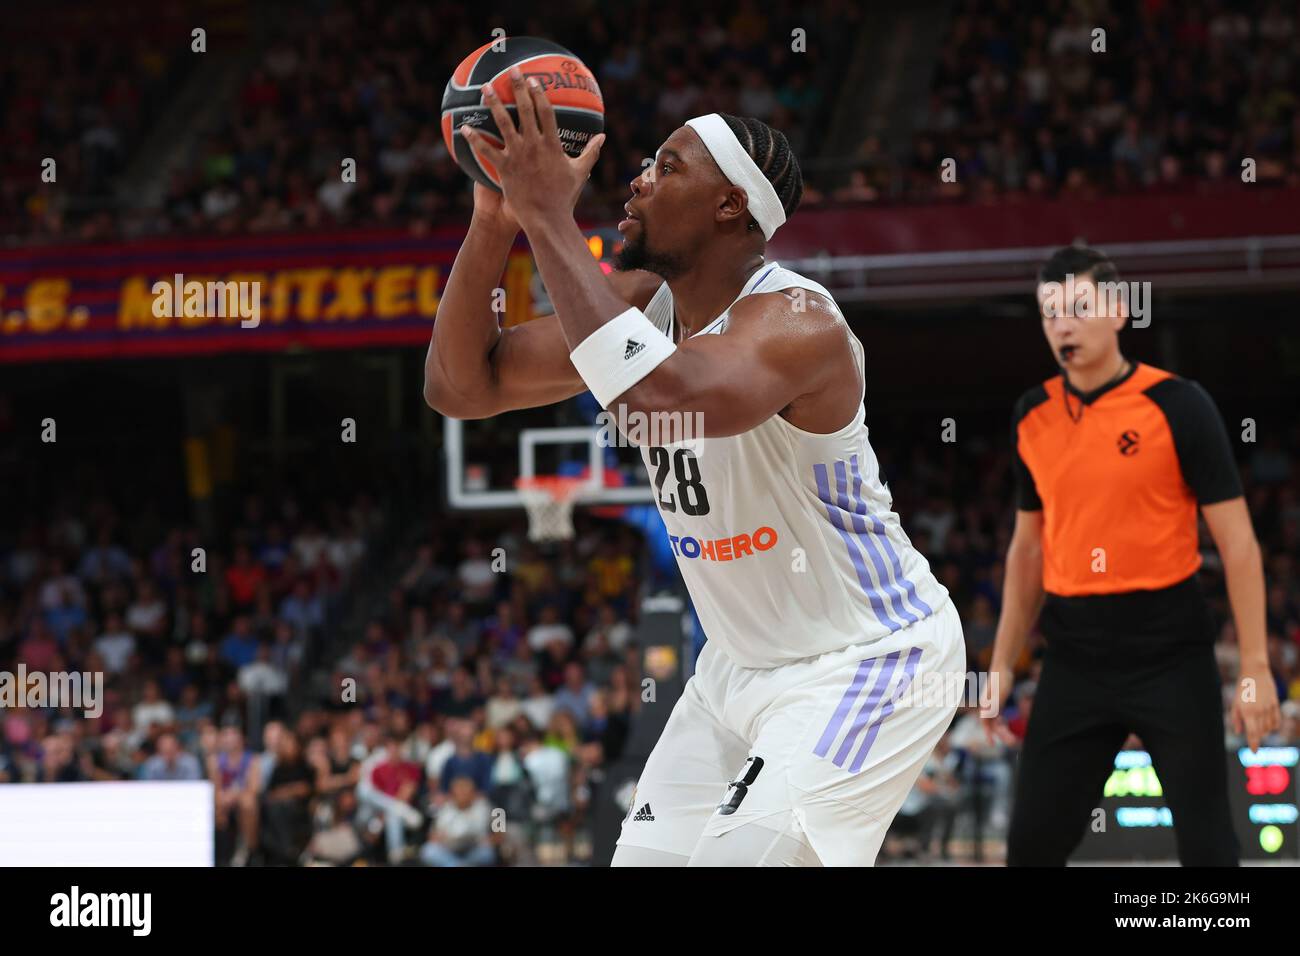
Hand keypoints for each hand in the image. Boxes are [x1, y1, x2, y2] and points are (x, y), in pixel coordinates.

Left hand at [459, 66, 604, 229]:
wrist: (547, 219)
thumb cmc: (564, 197)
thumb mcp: (580, 173)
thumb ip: (591, 152)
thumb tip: (603, 137)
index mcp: (552, 145)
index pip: (546, 112)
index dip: (539, 93)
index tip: (533, 79)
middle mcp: (534, 145)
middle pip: (525, 110)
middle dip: (518, 87)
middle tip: (512, 71)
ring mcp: (518, 156)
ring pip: (503, 123)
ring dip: (493, 103)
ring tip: (484, 88)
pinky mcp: (504, 168)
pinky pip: (486, 150)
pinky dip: (475, 139)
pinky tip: (464, 127)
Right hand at [980, 662, 1016, 745]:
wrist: (1002, 668)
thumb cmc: (1000, 679)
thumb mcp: (1000, 693)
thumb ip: (994, 704)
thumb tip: (987, 715)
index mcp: (985, 705)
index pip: (985, 723)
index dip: (988, 734)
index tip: (992, 744)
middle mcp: (987, 707)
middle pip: (992, 725)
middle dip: (1001, 735)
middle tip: (1012, 742)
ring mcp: (991, 705)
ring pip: (996, 722)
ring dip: (1003, 730)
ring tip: (1013, 739)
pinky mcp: (997, 702)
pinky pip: (998, 717)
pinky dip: (1002, 723)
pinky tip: (1007, 726)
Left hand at [1232, 665, 1280, 750]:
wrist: (1255, 671)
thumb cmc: (1242, 687)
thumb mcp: (1235, 702)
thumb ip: (1236, 718)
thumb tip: (1238, 732)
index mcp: (1247, 712)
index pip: (1252, 733)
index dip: (1253, 744)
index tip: (1254, 752)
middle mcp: (1259, 711)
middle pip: (1261, 732)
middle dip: (1257, 738)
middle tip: (1254, 740)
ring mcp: (1268, 708)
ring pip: (1269, 727)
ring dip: (1264, 732)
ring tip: (1259, 730)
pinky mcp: (1275, 704)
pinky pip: (1276, 720)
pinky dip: (1273, 726)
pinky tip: (1269, 727)